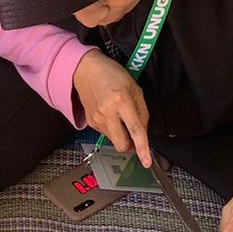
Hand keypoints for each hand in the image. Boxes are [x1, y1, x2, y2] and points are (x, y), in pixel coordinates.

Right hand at [72, 51, 150, 166]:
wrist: (85, 70)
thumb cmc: (111, 74)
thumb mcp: (134, 88)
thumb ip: (142, 111)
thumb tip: (144, 131)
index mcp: (121, 101)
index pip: (135, 130)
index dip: (143, 148)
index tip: (147, 161)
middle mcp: (107, 112)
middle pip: (122, 145)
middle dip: (131, 146)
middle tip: (134, 135)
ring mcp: (96, 119)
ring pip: (114, 141)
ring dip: (121, 135)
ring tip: (120, 117)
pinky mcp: (90, 122)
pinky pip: (106, 134)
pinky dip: (112, 129)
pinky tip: (110, 114)